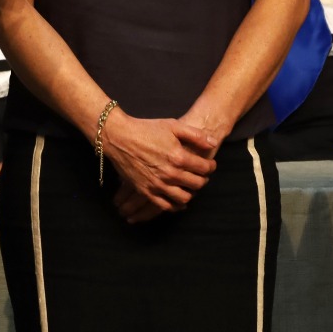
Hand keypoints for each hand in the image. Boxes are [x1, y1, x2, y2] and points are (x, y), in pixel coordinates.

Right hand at [101, 111, 217, 222]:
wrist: (119, 137)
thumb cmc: (146, 129)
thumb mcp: (173, 125)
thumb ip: (195, 135)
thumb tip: (213, 143)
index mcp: (178, 157)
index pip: (204, 168)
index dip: (211, 167)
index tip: (210, 165)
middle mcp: (170, 173)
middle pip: (196, 184)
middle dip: (203, 179)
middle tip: (201, 175)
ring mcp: (157, 184)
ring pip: (183, 198)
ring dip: (191, 193)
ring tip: (190, 186)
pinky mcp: (146, 191)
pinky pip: (165, 206)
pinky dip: (175, 206)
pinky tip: (178, 201)